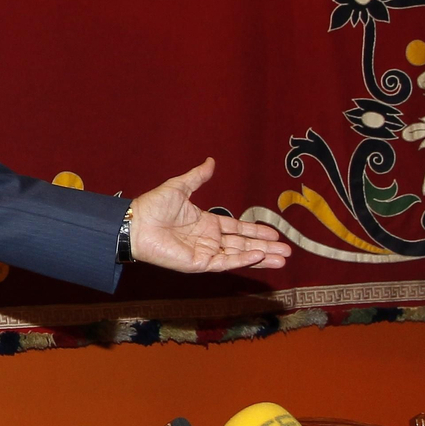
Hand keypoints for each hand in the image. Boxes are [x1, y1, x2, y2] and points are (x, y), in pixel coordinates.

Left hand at [127, 158, 290, 272]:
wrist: (137, 222)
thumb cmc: (154, 205)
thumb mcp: (181, 186)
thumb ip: (198, 176)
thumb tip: (211, 162)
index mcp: (206, 223)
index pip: (237, 229)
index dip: (256, 231)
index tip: (275, 233)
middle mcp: (207, 240)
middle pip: (243, 245)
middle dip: (265, 247)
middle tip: (287, 251)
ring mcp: (203, 253)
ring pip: (238, 256)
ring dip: (260, 257)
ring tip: (282, 259)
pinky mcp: (197, 264)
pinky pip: (224, 263)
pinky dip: (242, 260)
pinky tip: (259, 256)